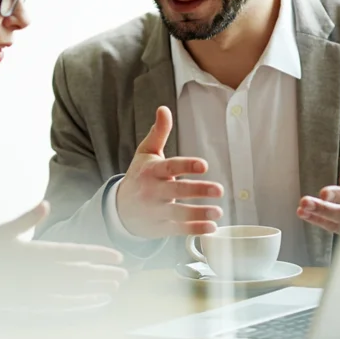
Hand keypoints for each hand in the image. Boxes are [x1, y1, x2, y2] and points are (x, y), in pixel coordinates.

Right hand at [0, 201, 127, 310]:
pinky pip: (64, 304)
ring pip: (75, 290)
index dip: (98, 255)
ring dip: (97, 289)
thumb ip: (25, 219)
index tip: (117, 256)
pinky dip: (82, 303)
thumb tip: (45, 204)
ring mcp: (39, 291)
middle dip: (104, 273)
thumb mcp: (1, 232)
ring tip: (116, 287)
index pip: (75, 253)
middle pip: (81, 274)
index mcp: (37, 254)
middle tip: (125, 273)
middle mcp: (42, 274)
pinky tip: (95, 302)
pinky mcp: (35, 304)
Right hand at [116, 106, 223, 238]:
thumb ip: (158, 133)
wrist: (119, 209)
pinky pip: (178, 229)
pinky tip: (212, 227)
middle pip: (176, 191)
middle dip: (198, 190)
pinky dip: (195, 229)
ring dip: (199, 213)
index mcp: (151, 171)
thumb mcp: (146, 153)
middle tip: (219, 190)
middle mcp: (152, 191)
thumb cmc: (139, 176)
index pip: (170, 167)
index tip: (204, 166)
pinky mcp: (160, 227)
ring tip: (218, 211)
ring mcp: (156, 211)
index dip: (187, 166)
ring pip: (179, 213)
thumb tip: (164, 109)